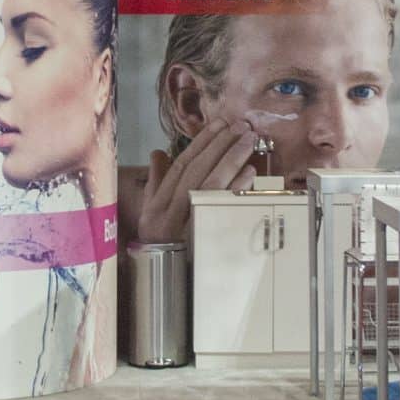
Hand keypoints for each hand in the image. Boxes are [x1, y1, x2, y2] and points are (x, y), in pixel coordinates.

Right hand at [136, 115, 265, 244]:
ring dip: (231, 160)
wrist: (158, 276)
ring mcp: (187, 222)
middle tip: (242, 126)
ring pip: (211, 184)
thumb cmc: (156, 241)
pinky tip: (249, 172)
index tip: (220, 123)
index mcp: (158, 201)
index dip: (201, 142)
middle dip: (221, 145)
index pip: (182, 164)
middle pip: (198, 170)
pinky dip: (235, 188)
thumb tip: (157, 152)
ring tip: (249, 140)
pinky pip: (222, 207)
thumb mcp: (150, 211)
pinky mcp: (205, 235)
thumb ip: (156, 180)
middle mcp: (171, 209)